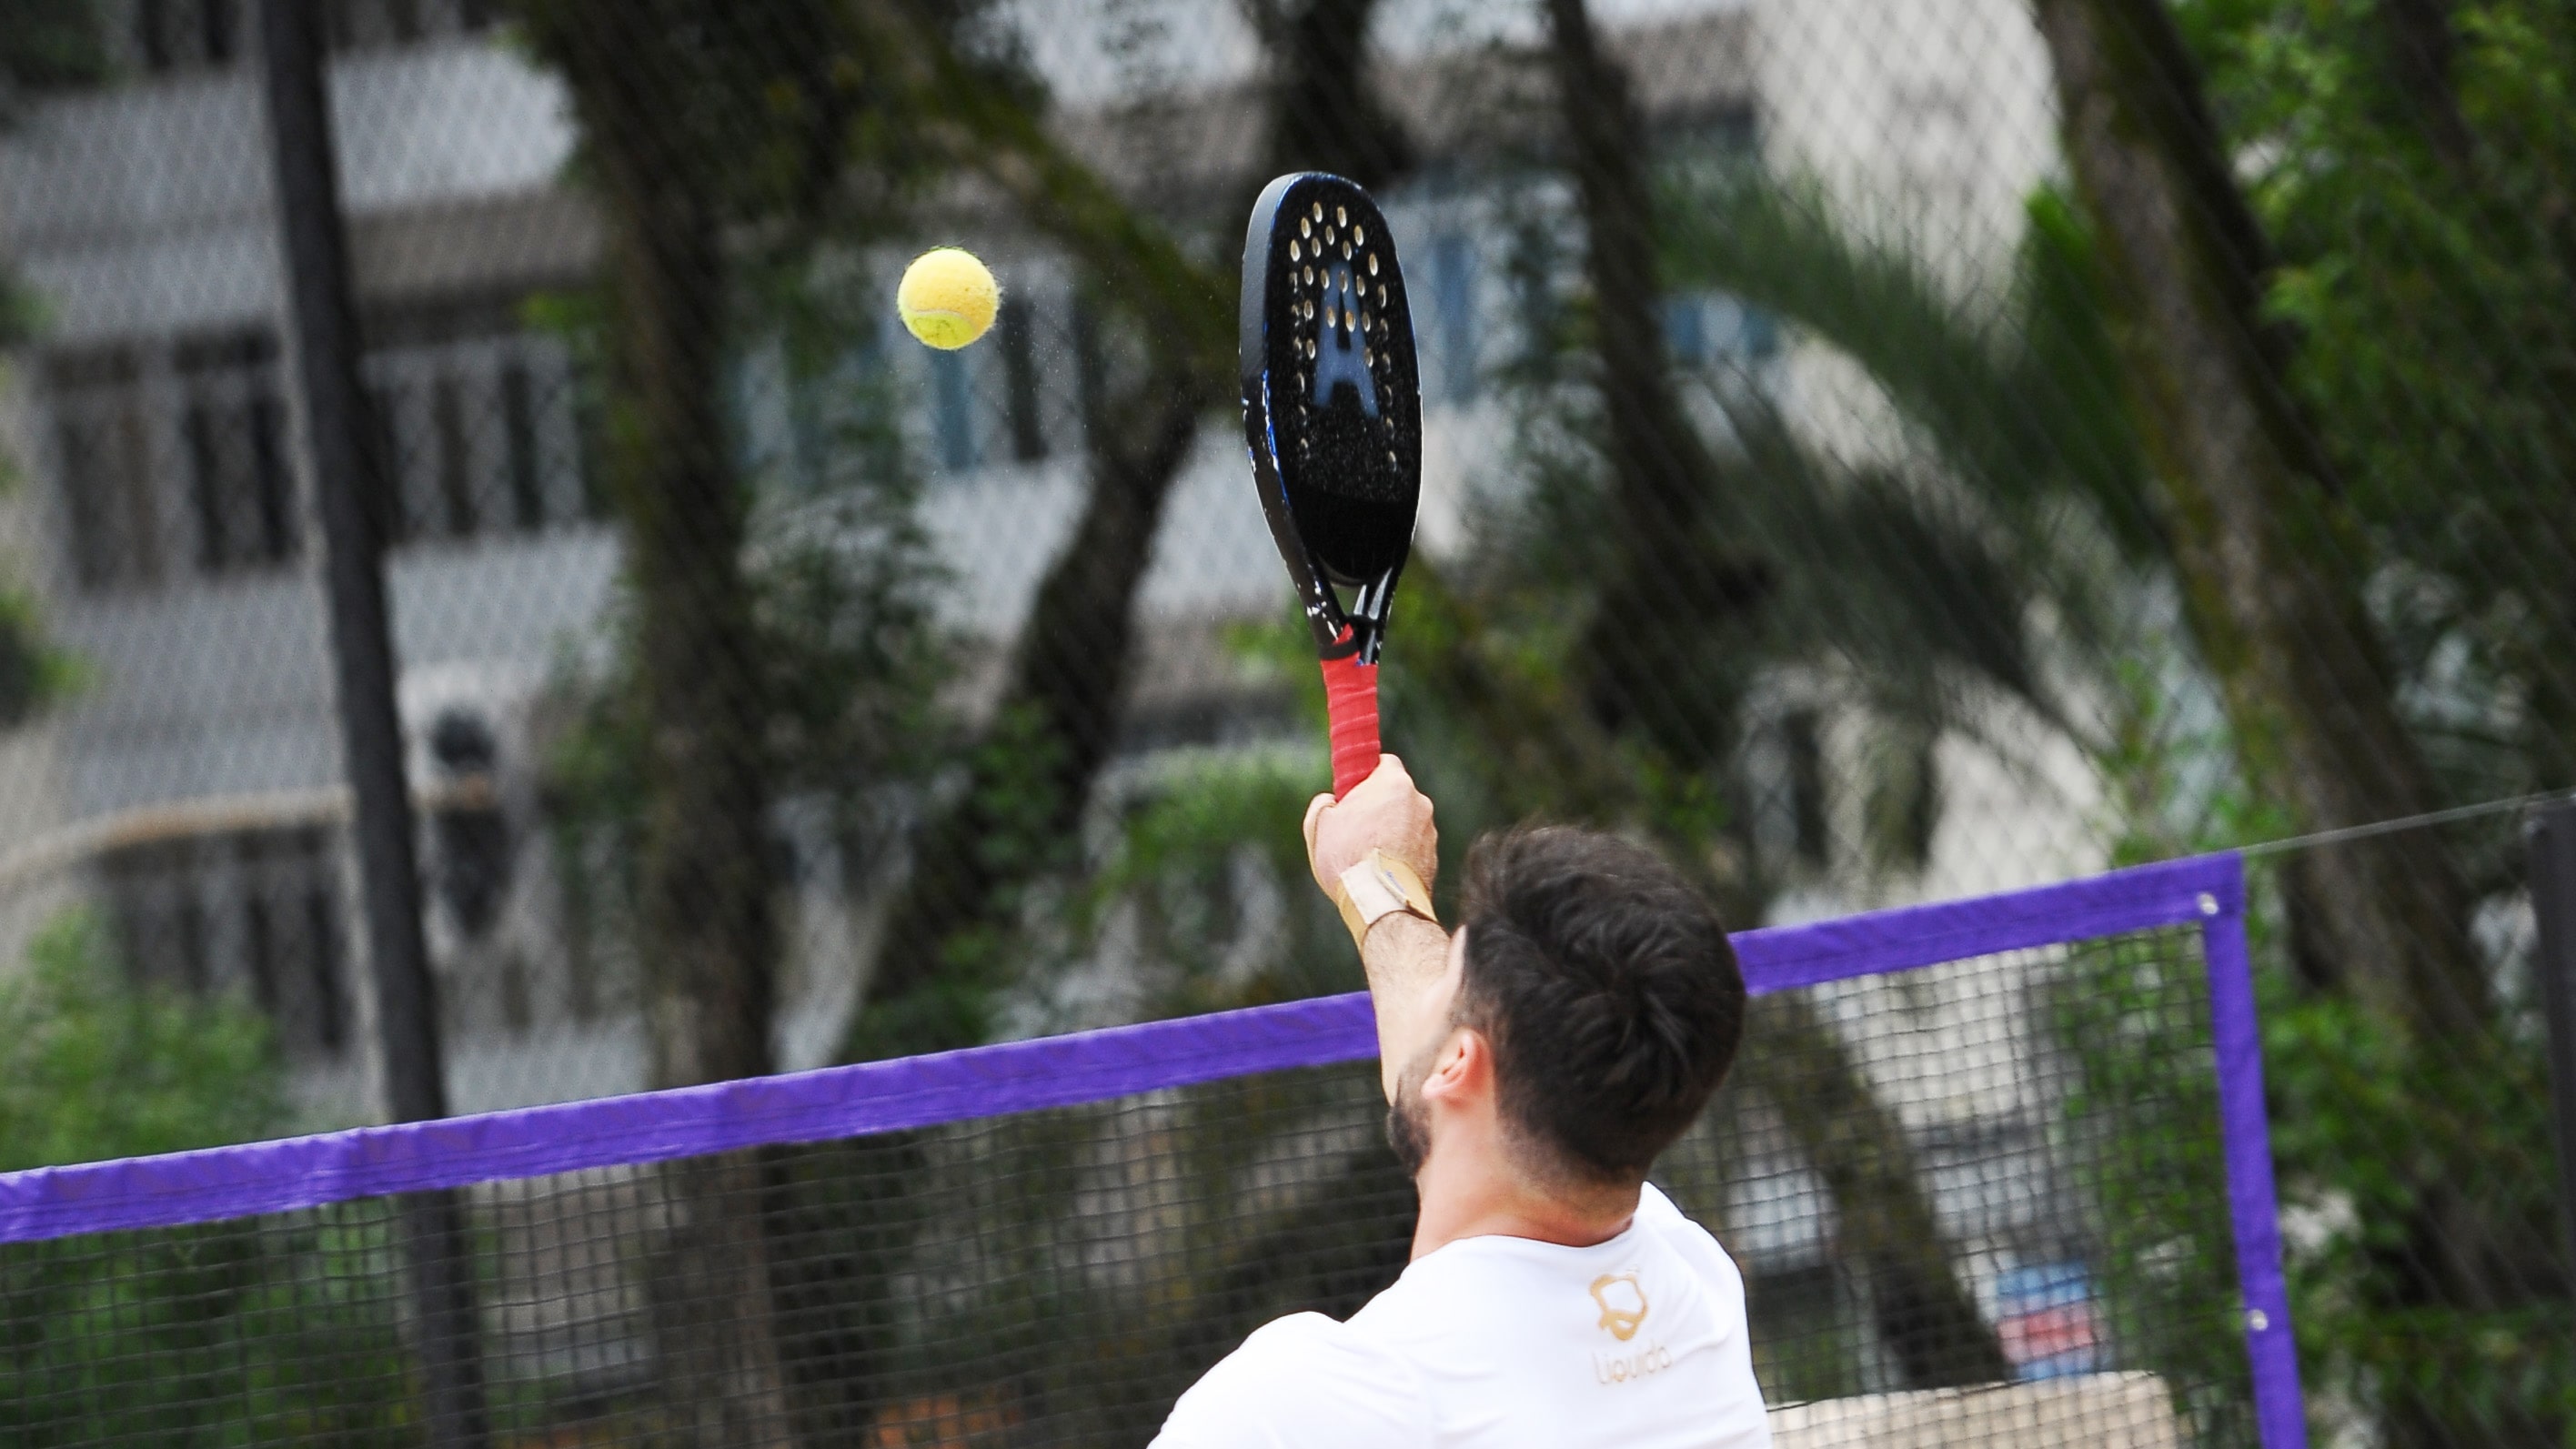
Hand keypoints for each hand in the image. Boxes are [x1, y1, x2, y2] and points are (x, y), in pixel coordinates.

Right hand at [1303, 755, 1437, 899]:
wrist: (1381, 902)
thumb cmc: (1348, 859)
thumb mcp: (1318, 825)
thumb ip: (1323, 803)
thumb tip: (1330, 802)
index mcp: (1393, 783)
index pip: (1383, 763)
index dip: (1366, 775)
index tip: (1353, 790)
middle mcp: (1418, 801)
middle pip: (1395, 794)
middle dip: (1377, 806)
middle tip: (1354, 826)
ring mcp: (1429, 830)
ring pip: (1405, 821)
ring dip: (1389, 831)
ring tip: (1365, 855)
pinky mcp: (1434, 855)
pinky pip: (1412, 846)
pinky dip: (1399, 853)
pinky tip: (1380, 870)